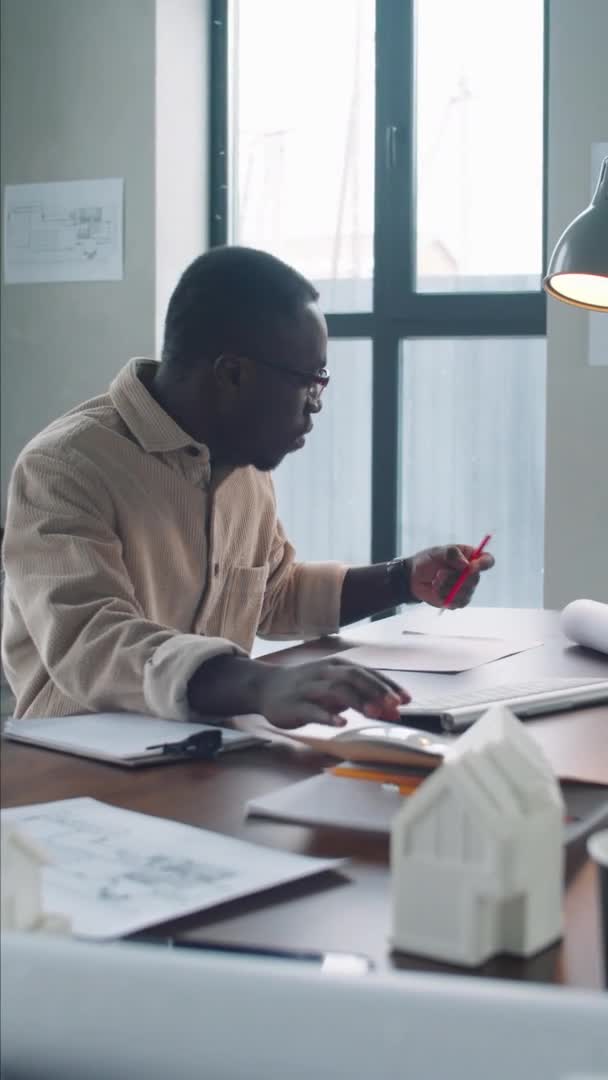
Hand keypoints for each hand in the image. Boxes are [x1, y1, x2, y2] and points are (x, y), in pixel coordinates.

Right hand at [256, 658, 410, 728]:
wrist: (265, 686)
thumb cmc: (306, 686)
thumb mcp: (334, 686)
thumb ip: (359, 694)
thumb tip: (390, 707)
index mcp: (336, 667)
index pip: (367, 673)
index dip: (387, 685)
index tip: (406, 699)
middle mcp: (324, 673)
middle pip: (354, 677)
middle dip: (376, 691)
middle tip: (395, 705)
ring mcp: (308, 687)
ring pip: (336, 691)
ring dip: (357, 701)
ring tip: (374, 713)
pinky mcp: (293, 704)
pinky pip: (312, 709)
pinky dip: (327, 716)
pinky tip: (340, 724)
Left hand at [407, 544, 494, 608]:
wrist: (414, 578)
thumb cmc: (428, 561)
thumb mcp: (437, 552)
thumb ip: (452, 554)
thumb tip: (466, 565)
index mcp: (470, 557)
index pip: (488, 561)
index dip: (483, 564)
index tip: (471, 566)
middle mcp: (472, 573)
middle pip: (475, 579)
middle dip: (454, 577)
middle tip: (439, 573)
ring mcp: (467, 589)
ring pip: (465, 592)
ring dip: (446, 587)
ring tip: (435, 581)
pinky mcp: (459, 601)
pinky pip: (458, 602)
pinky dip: (445, 596)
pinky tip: (436, 591)